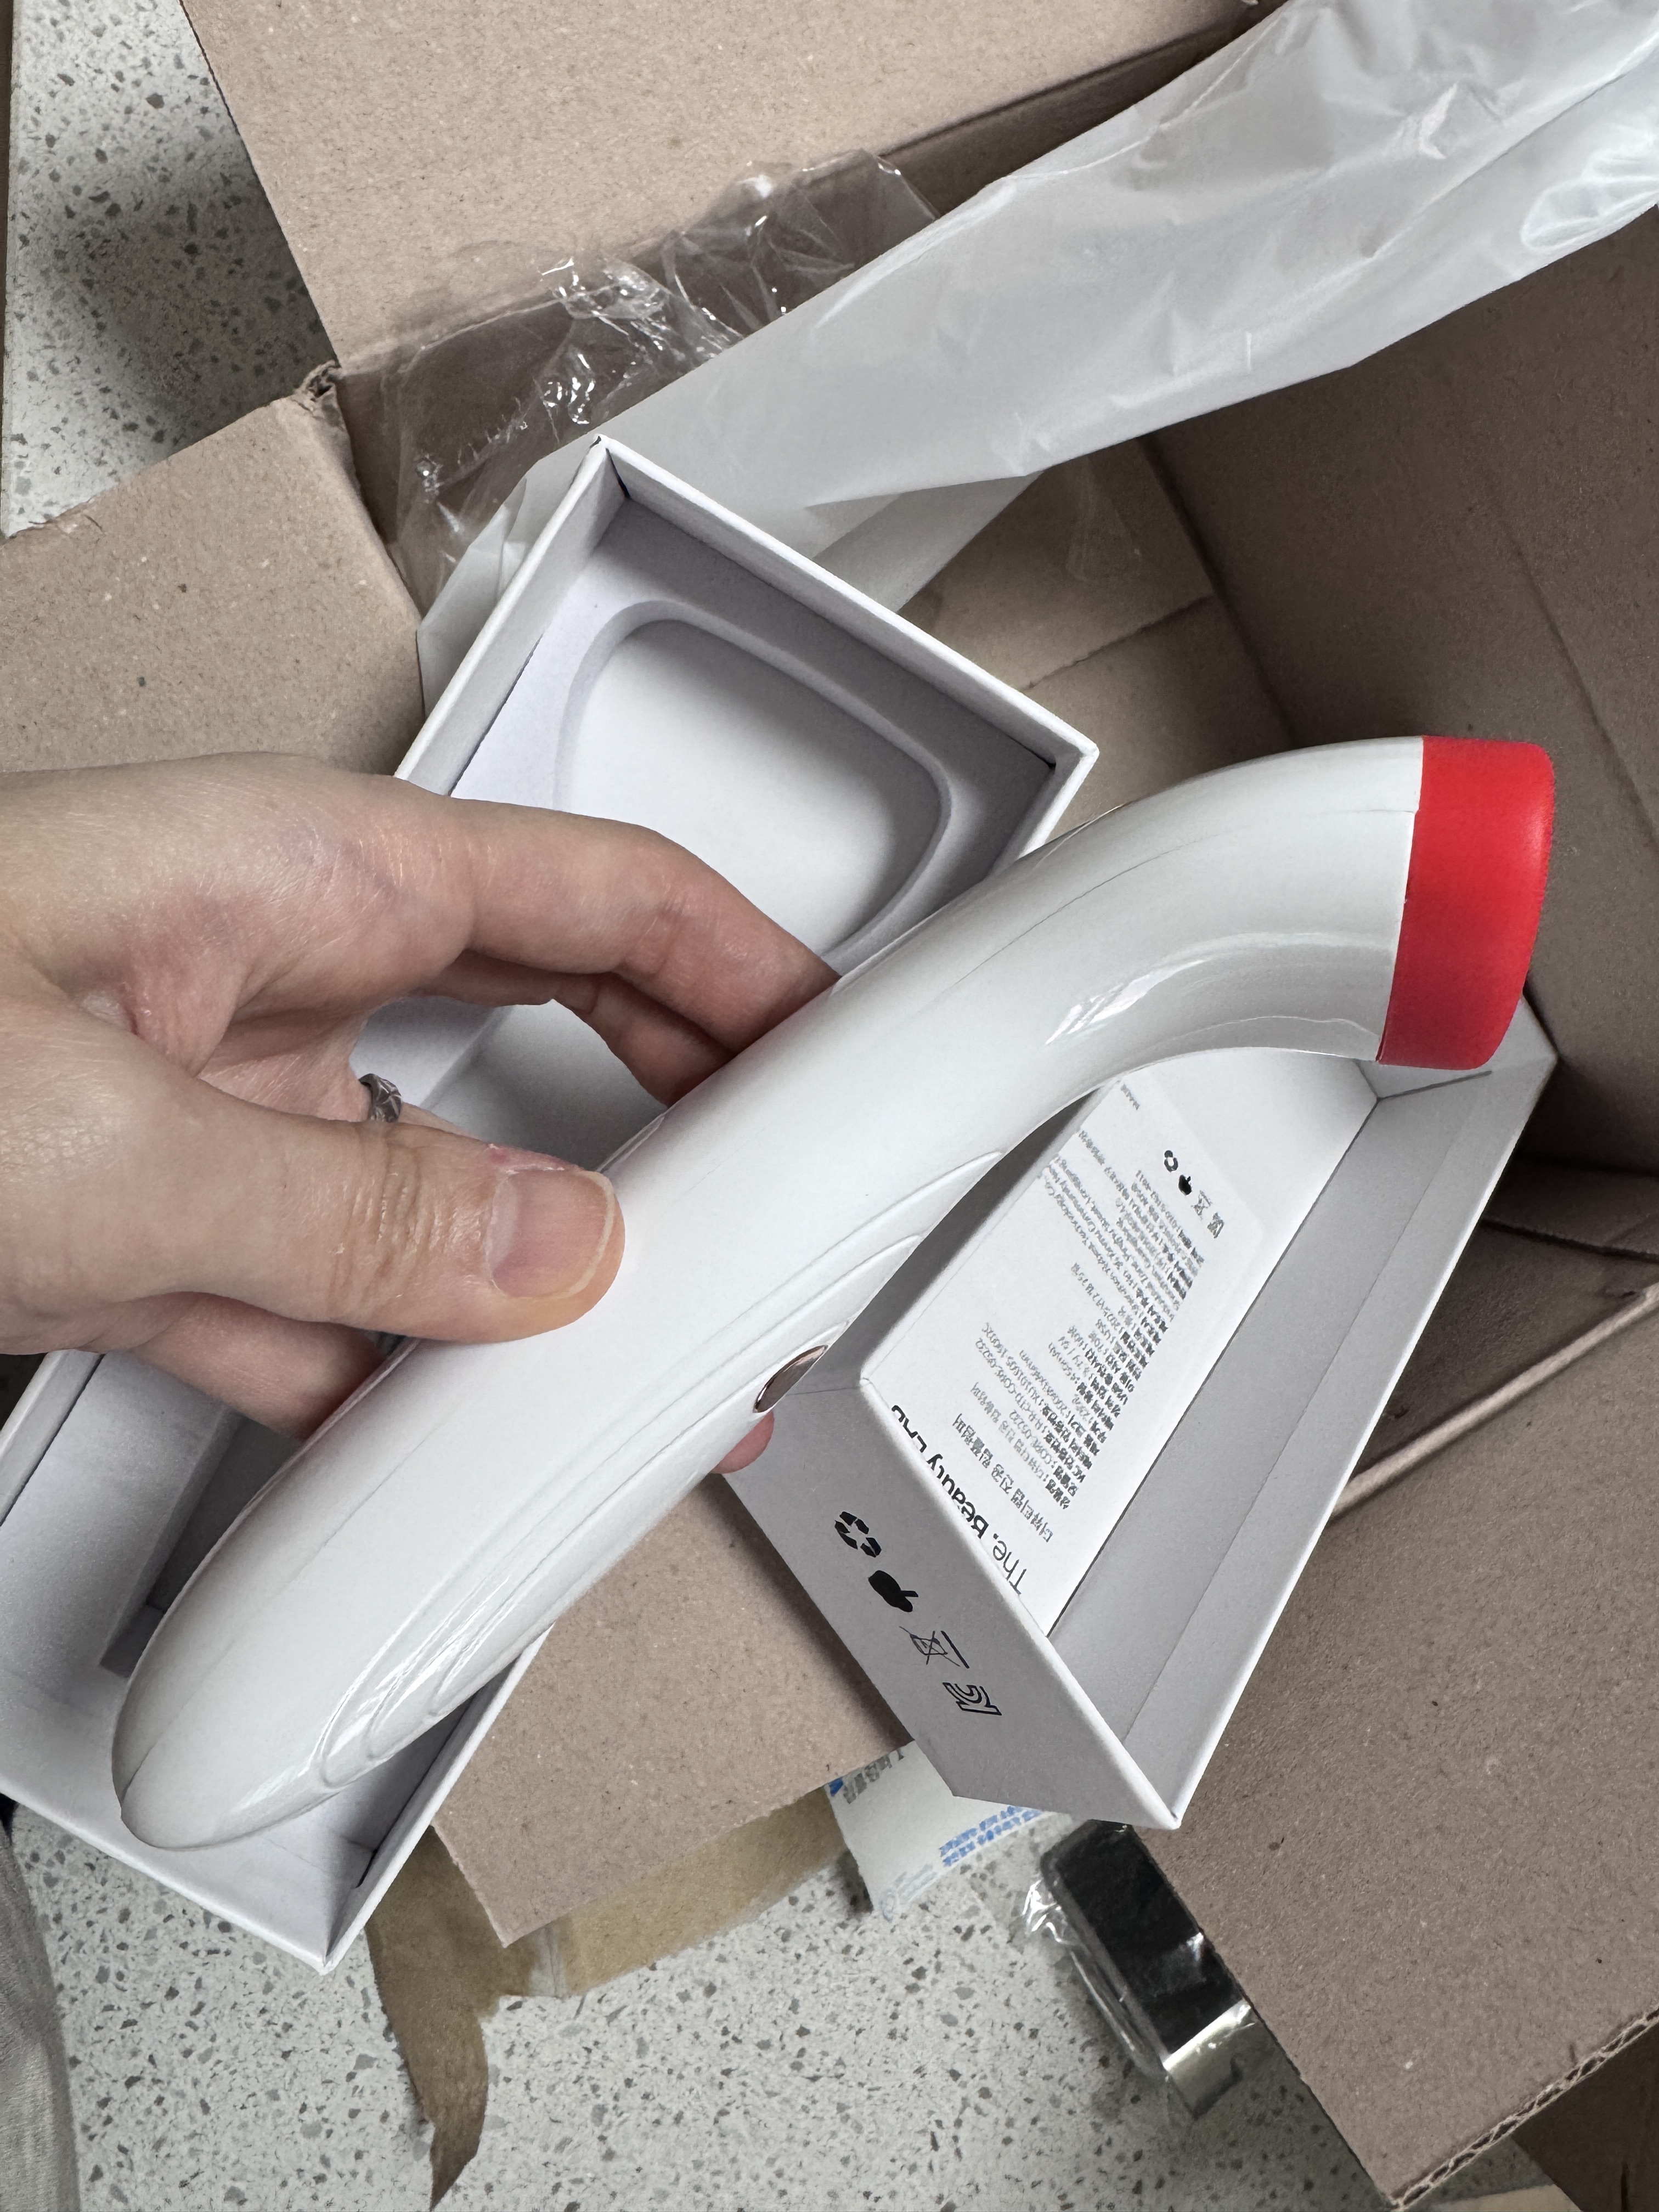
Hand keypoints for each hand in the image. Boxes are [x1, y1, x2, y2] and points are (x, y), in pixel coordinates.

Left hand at [0, 755, 831, 1436]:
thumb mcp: (107, 1134)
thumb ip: (349, 1212)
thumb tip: (553, 1250)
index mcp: (299, 871)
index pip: (602, 895)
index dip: (747, 968)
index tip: (838, 1051)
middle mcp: (271, 972)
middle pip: (551, 1031)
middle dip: (680, 1123)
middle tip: (771, 1211)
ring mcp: (209, 1102)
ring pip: (440, 1191)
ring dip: (536, 1284)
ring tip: (629, 1363)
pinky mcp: (139, 1226)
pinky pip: (318, 1307)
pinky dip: (385, 1383)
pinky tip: (439, 1438)